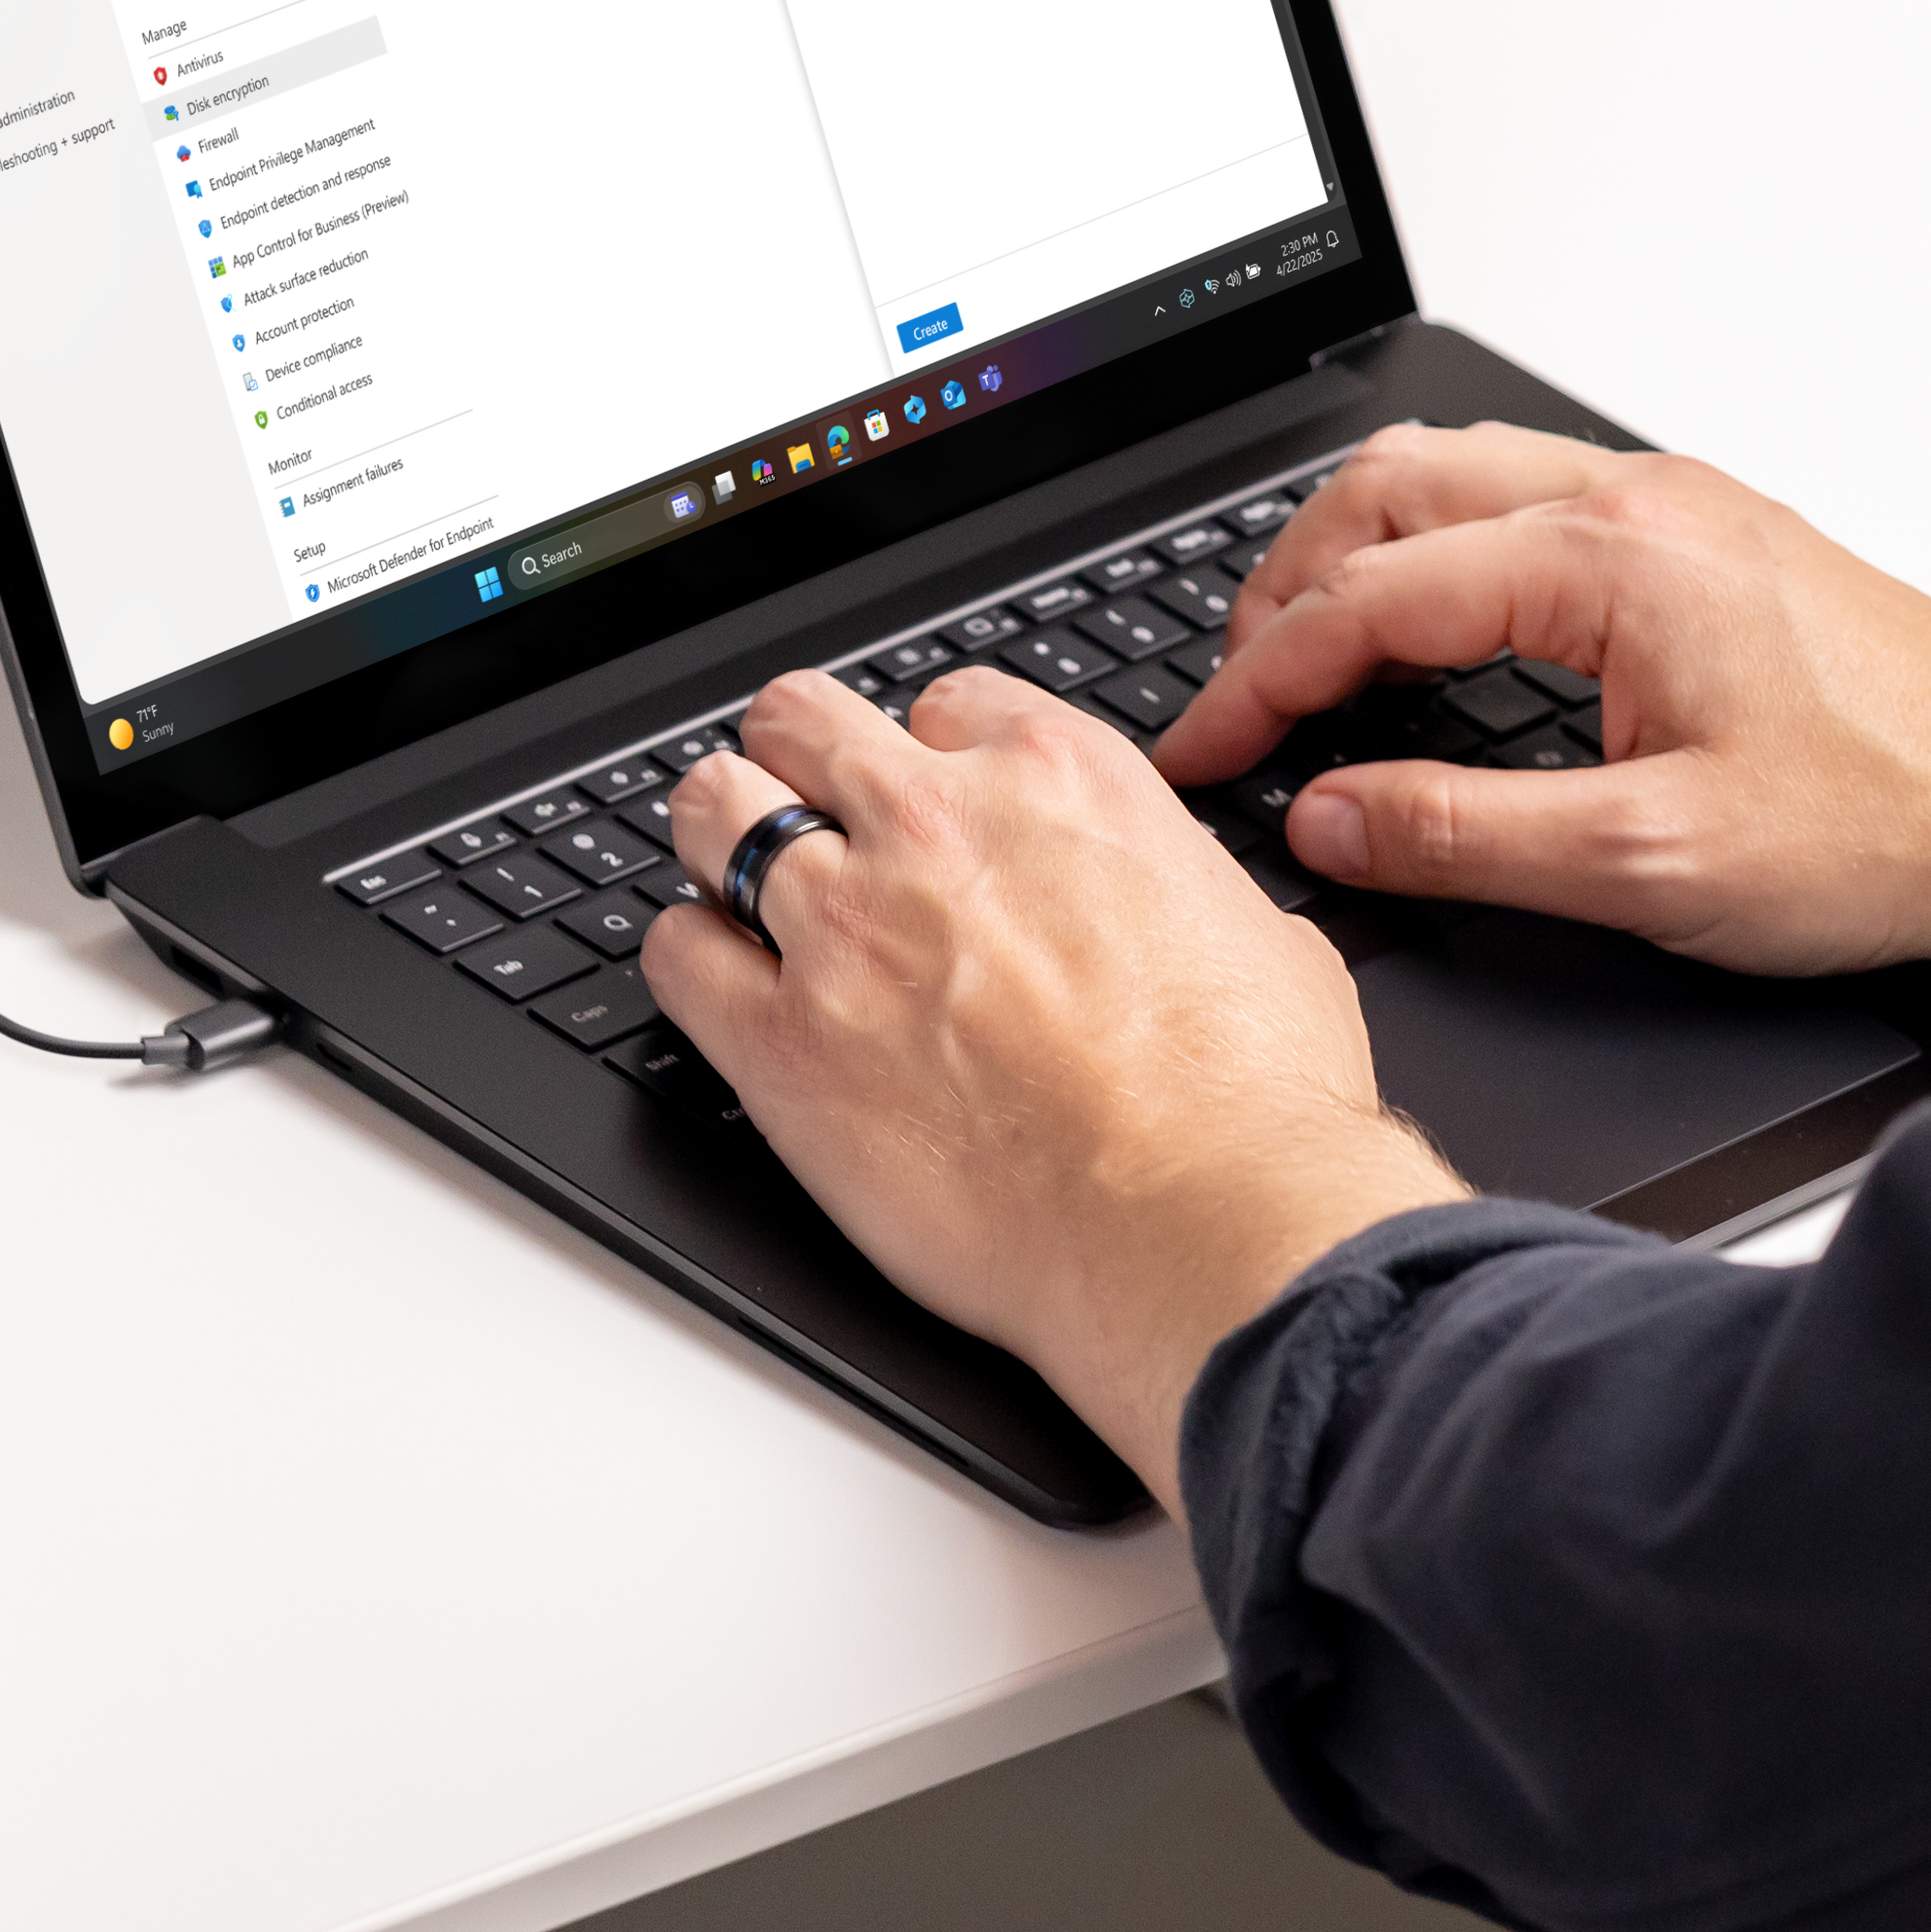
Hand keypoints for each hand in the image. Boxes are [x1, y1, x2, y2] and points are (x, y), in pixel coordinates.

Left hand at [655, 668, 1457, 1506]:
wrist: (1205, 1227)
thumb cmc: (1254, 1106)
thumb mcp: (1255, 932)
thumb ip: (1173, 882)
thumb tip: (1163, 897)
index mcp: (1060, 781)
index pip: (943, 704)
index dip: (930, 757)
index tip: (926, 801)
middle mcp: (939, 829)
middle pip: (800, 720)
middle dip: (796, 758)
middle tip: (802, 809)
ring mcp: (847, 927)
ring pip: (713, 808)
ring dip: (720, 837)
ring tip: (731, 878)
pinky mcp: (782, 1044)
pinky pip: (674, 955)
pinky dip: (689, 960)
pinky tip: (718, 985)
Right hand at [1148, 422, 1930, 977]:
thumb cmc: (1896, 824)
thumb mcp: (1650, 867)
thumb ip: (1464, 836)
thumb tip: (1331, 816)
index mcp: (1615, 559)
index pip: (1374, 594)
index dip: (1262, 678)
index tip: (1205, 747)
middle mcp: (1644, 502)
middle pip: (1394, 489)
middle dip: (1286, 585)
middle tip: (1232, 692)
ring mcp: (1682, 509)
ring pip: (1460, 477)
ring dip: (1362, 553)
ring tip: (1304, 653)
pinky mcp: (1713, 540)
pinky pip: (1529, 503)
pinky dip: (1442, 552)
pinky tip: (1434, 631)